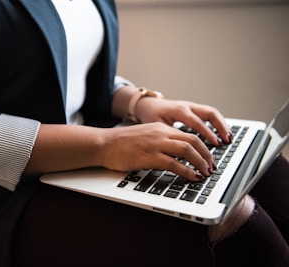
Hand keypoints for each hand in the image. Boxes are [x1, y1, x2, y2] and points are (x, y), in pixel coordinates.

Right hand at [100, 122, 215, 180]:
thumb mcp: (144, 136)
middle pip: (193, 140)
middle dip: (207, 155)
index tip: (208, 157)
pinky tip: (193, 177)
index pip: (189, 134)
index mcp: (160, 128)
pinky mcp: (149, 157)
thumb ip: (160, 141)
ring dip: (201, 162)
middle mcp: (161, 133)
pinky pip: (174, 164)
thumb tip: (175, 154)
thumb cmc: (121, 143)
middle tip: (212, 166)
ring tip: (206, 172)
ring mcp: (155, 144)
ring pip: (187, 150)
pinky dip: (187, 171)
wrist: (104, 144)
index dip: (203, 147)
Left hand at [135, 98, 232, 145]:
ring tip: (228, 138)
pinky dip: (217, 123)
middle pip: (210, 113)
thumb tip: (180, 152)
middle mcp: (187, 106)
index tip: (216, 143)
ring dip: (222, 125)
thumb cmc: (151, 116)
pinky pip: (208, 114)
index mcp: (178, 111)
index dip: (208, 134)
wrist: (147, 105)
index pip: (197, 122)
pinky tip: (221, 133)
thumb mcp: (157, 127)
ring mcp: (191, 106)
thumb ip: (169, 137)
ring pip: (212, 112)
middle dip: (220, 127)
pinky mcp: (193, 109)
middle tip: (227, 140)